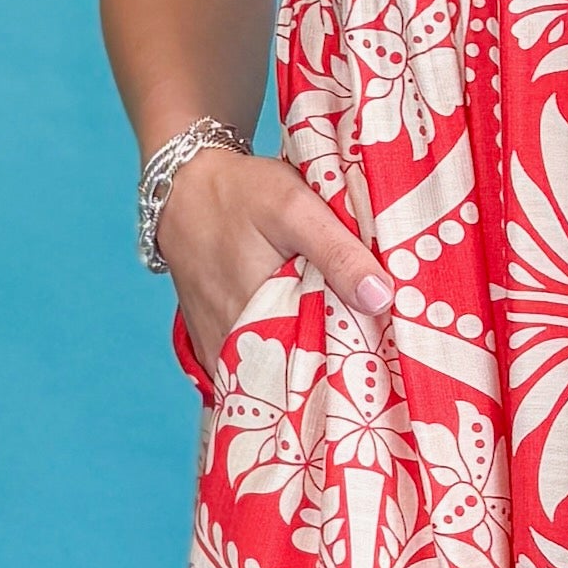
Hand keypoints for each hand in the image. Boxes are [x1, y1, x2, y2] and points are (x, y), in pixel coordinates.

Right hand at [161, 139, 392, 381]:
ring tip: (338, 346)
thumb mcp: (294, 209)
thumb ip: (338, 253)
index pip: (316, 368)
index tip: (383, 358)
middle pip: (295, 377)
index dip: (351, 366)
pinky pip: (251, 370)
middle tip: (368, 353)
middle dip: (330, 370)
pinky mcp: (211, 348)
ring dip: (304, 366)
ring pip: (273, 377)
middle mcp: (231, 347)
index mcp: (256, 318)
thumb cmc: (241, 194)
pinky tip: (302, 340)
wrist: (184, 190)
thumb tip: (381, 299)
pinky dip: (278, 361)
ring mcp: (218, 352)